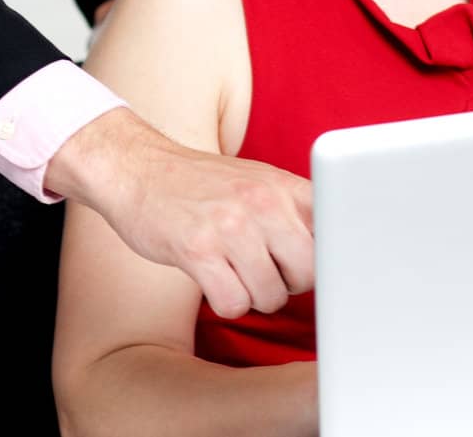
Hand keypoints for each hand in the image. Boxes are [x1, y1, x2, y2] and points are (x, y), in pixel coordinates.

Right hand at [46, 107, 314, 318]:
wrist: (134, 167)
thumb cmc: (200, 184)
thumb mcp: (257, 181)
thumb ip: (295, 211)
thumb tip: (337, 257)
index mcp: (283, 185)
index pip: (335, 233)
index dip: (325, 262)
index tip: (308, 268)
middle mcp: (262, 201)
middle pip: (308, 273)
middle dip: (288, 284)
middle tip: (262, 270)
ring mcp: (229, 225)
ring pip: (270, 296)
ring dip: (252, 295)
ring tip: (231, 270)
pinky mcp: (197, 249)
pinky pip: (233, 304)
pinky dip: (224, 302)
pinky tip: (211, 278)